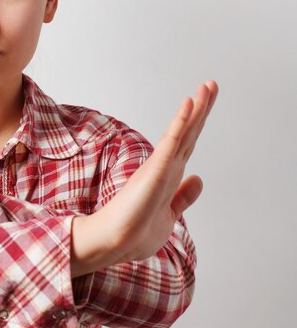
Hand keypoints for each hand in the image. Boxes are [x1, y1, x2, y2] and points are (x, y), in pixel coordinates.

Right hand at [71, 80, 217, 274]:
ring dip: (195, 109)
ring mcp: (160, 166)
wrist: (116, 243)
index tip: (205, 101)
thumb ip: (184, 196)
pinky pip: (171, 142)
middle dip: (201, 108)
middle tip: (211, 84)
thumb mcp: (170, 214)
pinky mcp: (155, 170)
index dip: (198, 122)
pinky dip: (181, 123)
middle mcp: (165, 165)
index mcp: (169, 175)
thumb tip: (199, 179)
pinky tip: (188, 105)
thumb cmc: (137, 232)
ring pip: (182, 132)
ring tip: (205, 87)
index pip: (188, 143)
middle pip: (188, 132)